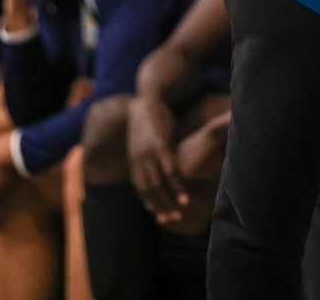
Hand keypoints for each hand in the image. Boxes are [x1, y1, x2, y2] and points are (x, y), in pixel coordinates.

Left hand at [127, 96, 186, 221]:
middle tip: (174, 218)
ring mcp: (149, 155)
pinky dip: (176, 187)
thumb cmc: (149, 121)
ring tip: (181, 210)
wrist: (146, 101)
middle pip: (149, 193)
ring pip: (158, 186)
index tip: (162, 216)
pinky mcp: (160, 147)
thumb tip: (161, 168)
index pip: (141, 191)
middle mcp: (139, 163)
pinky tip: (184, 197)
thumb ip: (152, 158)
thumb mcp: (146, 143)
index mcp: (134, 163)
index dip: (151, 205)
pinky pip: (169, 172)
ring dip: (170, 201)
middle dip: (161, 207)